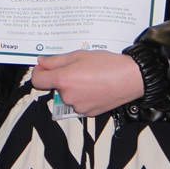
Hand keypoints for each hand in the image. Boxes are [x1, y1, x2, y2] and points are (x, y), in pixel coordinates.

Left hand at [30, 50, 144, 116]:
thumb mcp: (79, 55)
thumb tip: (41, 63)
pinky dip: (83, 95)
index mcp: (63, 80)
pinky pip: (79, 103)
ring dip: (73, 87)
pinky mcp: (89, 113)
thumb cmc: (106, 64)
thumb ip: (56, 60)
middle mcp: (68, 96)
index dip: (39, 72)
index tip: (45, 67)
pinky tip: (95, 87)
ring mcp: (78, 107)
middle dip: (61, 78)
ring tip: (90, 77)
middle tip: (78, 68)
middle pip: (55, 87)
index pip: (38, 81)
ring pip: (68, 95)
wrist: (131, 78)